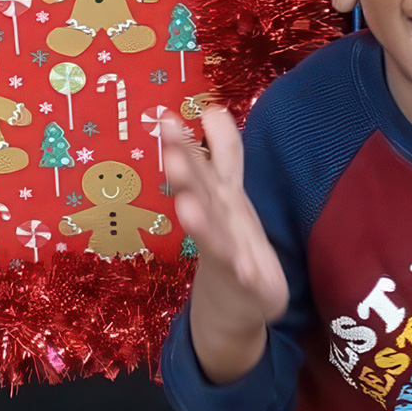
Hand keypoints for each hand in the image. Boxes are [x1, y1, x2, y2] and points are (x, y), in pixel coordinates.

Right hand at [162, 106, 289, 324]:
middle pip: (200, 194)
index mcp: (217, 196)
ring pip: (212, 233)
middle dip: (186, 175)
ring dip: (200, 221)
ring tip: (187, 206)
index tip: (165, 116)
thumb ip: (223, 150)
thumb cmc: (231, 237)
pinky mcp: (246, 278)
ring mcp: (228, 251)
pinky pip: (243, 273)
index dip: (187, 142)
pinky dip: (241, 270)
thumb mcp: (229, 190)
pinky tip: (243, 267)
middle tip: (171, 153)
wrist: (234, 302)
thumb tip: (212, 108)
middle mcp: (216, 220)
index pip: (203, 163)